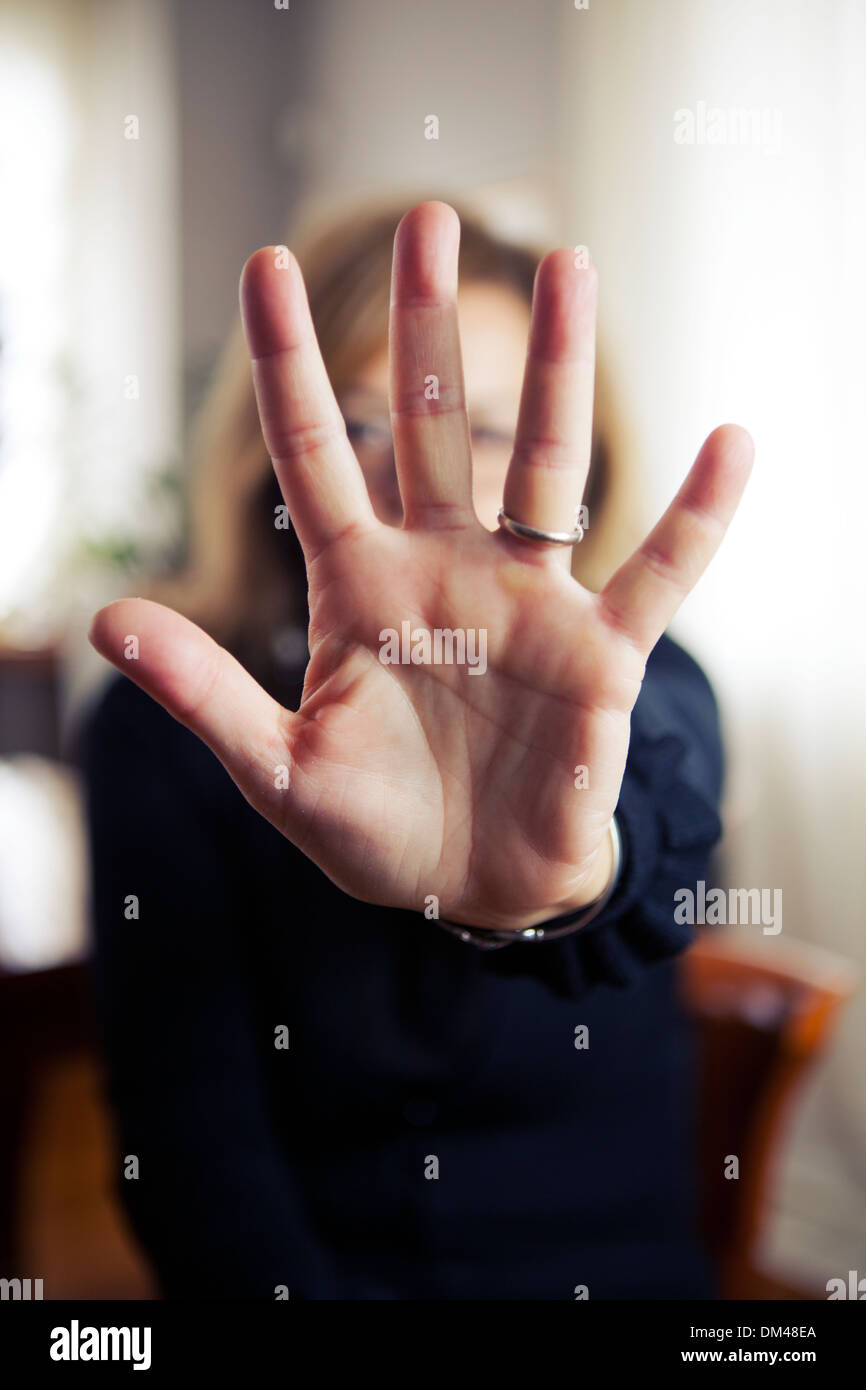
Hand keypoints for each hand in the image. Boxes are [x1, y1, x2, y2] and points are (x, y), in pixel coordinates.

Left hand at [89, 202, 752, 932]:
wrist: (472, 886)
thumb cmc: (374, 827)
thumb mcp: (278, 767)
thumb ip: (205, 694)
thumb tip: (105, 622)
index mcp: (361, 589)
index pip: (317, 458)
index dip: (290, 365)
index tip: (264, 267)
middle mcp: (446, 571)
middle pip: (440, 428)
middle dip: (430, 328)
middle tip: (432, 218)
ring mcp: (529, 602)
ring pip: (548, 468)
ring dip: (561, 371)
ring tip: (569, 266)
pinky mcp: (601, 654)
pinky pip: (658, 574)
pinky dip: (697, 517)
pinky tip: (733, 441)